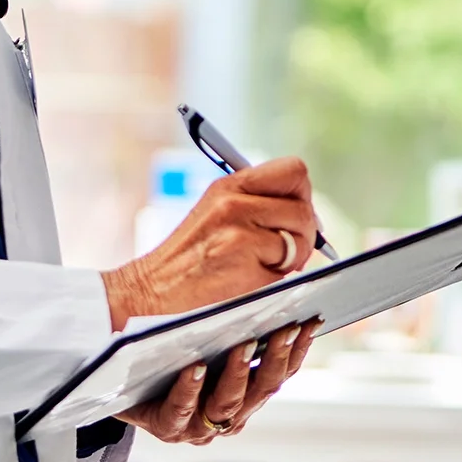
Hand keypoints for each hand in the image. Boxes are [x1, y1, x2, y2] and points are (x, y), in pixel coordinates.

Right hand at [102, 158, 318, 329]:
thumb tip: (310, 216)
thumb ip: (257, 205)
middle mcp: (234, 201)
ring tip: (261, 266)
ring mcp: (238, 230)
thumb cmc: (189, 258)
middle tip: (283, 251)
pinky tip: (248, 280)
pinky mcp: (241, 261)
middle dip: (302, 234)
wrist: (151, 291)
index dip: (303, 196)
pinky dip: (274, 280)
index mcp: (230, 184)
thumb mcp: (217, 213)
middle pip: (303, 208)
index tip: (294, 217)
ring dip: (290, 259)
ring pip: (299, 239)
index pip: (294, 171)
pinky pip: (285, 269)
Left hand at [119, 320, 318, 444]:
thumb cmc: (171, 348)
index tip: (311, 321)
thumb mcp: (210, 336)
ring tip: (242, 344)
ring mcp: (199, 424)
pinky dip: (190, 390)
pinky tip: (194, 367)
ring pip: (227, 403)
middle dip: (276, 358)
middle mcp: (229, 414)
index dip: (299, 349)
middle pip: (262, 389)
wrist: (118, 372)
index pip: (282, 372)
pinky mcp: (166, 426)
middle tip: (285, 329)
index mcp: (248, 393)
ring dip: (239, 373)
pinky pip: (181, 411)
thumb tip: (278, 288)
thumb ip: (242, 324)